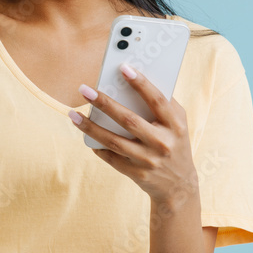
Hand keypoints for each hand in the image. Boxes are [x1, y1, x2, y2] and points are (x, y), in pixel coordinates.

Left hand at [69, 63, 197, 204]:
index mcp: (175, 125)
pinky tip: (85, 135)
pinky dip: (96, 145)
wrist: (179, 185)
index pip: (157, 101)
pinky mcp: (136, 174)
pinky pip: (110, 157)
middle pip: (129, 120)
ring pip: (114, 141)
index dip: (141, 84)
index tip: (123, 68)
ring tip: (73, 114)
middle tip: (84, 89)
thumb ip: (163, 103)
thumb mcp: (177, 123)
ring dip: (90, 127)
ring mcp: (148, 160)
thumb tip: (133, 80)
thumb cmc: (174, 142)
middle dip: (104, 103)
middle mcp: (162, 143)